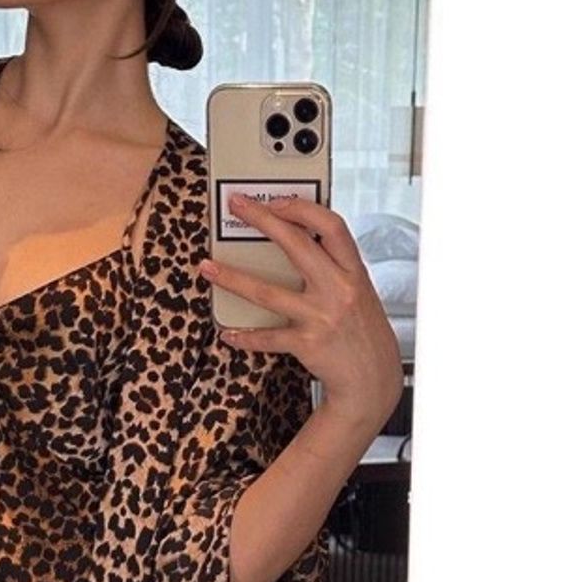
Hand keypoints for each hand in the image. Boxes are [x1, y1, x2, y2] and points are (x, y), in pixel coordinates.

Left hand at [197, 194, 405, 431]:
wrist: (373, 381)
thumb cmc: (363, 333)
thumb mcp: (360, 292)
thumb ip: (335, 268)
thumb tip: (298, 240)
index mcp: (354, 272)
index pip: (332, 225)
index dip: (302, 208)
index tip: (276, 200)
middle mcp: (339, 290)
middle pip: (296, 244)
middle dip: (262, 220)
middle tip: (237, 206)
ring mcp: (321, 316)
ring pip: (267, 292)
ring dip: (233, 278)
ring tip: (208, 267)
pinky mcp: (307, 343)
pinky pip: (267, 337)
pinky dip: (245, 336)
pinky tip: (229, 333)